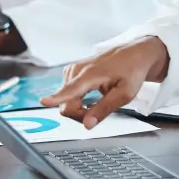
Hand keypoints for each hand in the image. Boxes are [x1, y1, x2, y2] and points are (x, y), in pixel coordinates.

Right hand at [41, 36, 169, 128]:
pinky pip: (67, 93)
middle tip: (98, 114)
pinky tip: (89, 98)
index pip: (71, 89)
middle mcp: (78, 70)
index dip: (56, 98)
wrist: (134, 54)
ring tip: (97, 103)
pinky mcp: (72, 71)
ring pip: (65, 99)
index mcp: (91, 74)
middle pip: (66, 103)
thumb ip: (104, 109)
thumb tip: (87, 124)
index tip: (43, 101)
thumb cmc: (132, 71)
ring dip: (78, 107)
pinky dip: (76, 100)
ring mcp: (73, 70)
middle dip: (78, 114)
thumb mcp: (125, 94)